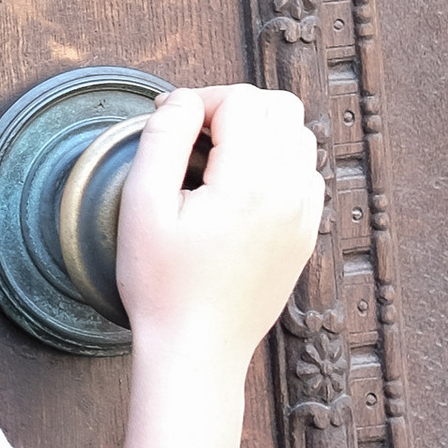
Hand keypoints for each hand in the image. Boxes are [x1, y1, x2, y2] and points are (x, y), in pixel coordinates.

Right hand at [113, 82, 324, 361]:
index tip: (167, 122)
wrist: (197, 348)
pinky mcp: (304, 235)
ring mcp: (303, 216)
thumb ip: (161, 140)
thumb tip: (181, 101)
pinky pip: (305, 174)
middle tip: (191, 134)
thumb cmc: (162, 283)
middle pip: (280, 107)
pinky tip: (237, 185)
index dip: (199, 99)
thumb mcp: (141, 204)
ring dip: (258, 131)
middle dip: (233, 107)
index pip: (241, 100)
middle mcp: (289, 193)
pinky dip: (276, 163)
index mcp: (250, 182)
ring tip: (214, 157)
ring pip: (299, 136)